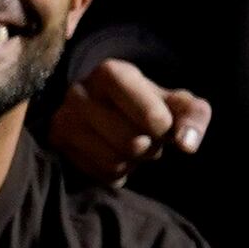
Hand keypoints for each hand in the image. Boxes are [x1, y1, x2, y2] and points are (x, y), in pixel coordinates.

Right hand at [46, 58, 207, 183]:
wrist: (105, 107)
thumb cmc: (147, 103)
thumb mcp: (177, 102)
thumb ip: (193, 116)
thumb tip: (187, 144)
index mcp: (110, 72)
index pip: (151, 117)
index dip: (165, 128)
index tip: (162, 124)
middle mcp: (79, 93)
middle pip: (133, 143)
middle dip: (149, 147)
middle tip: (147, 139)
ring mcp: (63, 120)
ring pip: (115, 162)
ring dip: (133, 162)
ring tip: (131, 148)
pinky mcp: (55, 143)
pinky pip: (99, 174)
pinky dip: (115, 172)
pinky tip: (114, 156)